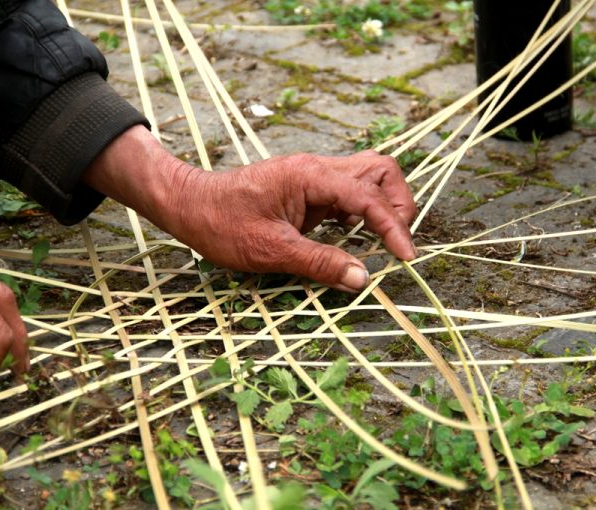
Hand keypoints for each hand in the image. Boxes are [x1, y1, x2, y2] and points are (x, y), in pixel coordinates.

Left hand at [84, 127, 416, 291]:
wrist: (190, 204)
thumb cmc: (221, 223)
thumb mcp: (270, 251)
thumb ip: (319, 263)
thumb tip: (361, 278)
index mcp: (310, 177)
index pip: (368, 196)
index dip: (393, 226)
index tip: (405, 258)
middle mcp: (318, 169)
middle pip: (380, 170)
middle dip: (398, 204)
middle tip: (396, 243)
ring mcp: (314, 175)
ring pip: (369, 176)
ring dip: (384, 205)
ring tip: (383, 240)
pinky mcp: (309, 188)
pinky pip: (350, 190)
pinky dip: (364, 210)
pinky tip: (355, 234)